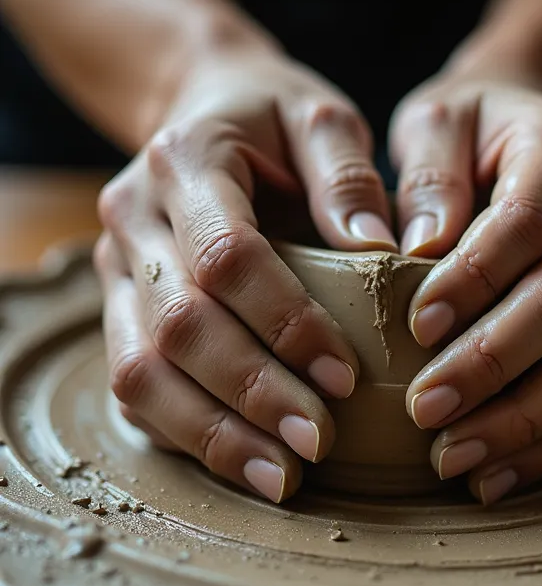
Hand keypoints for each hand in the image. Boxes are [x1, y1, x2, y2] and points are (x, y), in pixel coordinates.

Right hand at [95, 51, 399, 501]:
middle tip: (317, 445)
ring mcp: (116, 270)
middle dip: (250, 394)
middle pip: (177, 326)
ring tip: (284, 479)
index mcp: (186, 162)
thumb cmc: (277, 120)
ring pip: (139, 370)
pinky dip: (187, 434)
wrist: (203, 106)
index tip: (344, 376)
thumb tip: (381, 247)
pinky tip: (246, 464)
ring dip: (212, 434)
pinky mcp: (119, 309)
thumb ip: (348, 173)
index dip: (285, 323)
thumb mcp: (322, 119)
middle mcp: (134, 219)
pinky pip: (135, 387)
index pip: (227, 257)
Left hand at [391, 79, 541, 503]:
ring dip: (526, 419)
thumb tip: (420, 249)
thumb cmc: (470, 131)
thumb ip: (428, 172)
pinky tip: (495, 473)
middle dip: (494, 366)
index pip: (528, 225)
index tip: (414, 327)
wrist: (532, 130)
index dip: (476, 281)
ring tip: (454, 457)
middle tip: (424, 410)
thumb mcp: (437, 119)